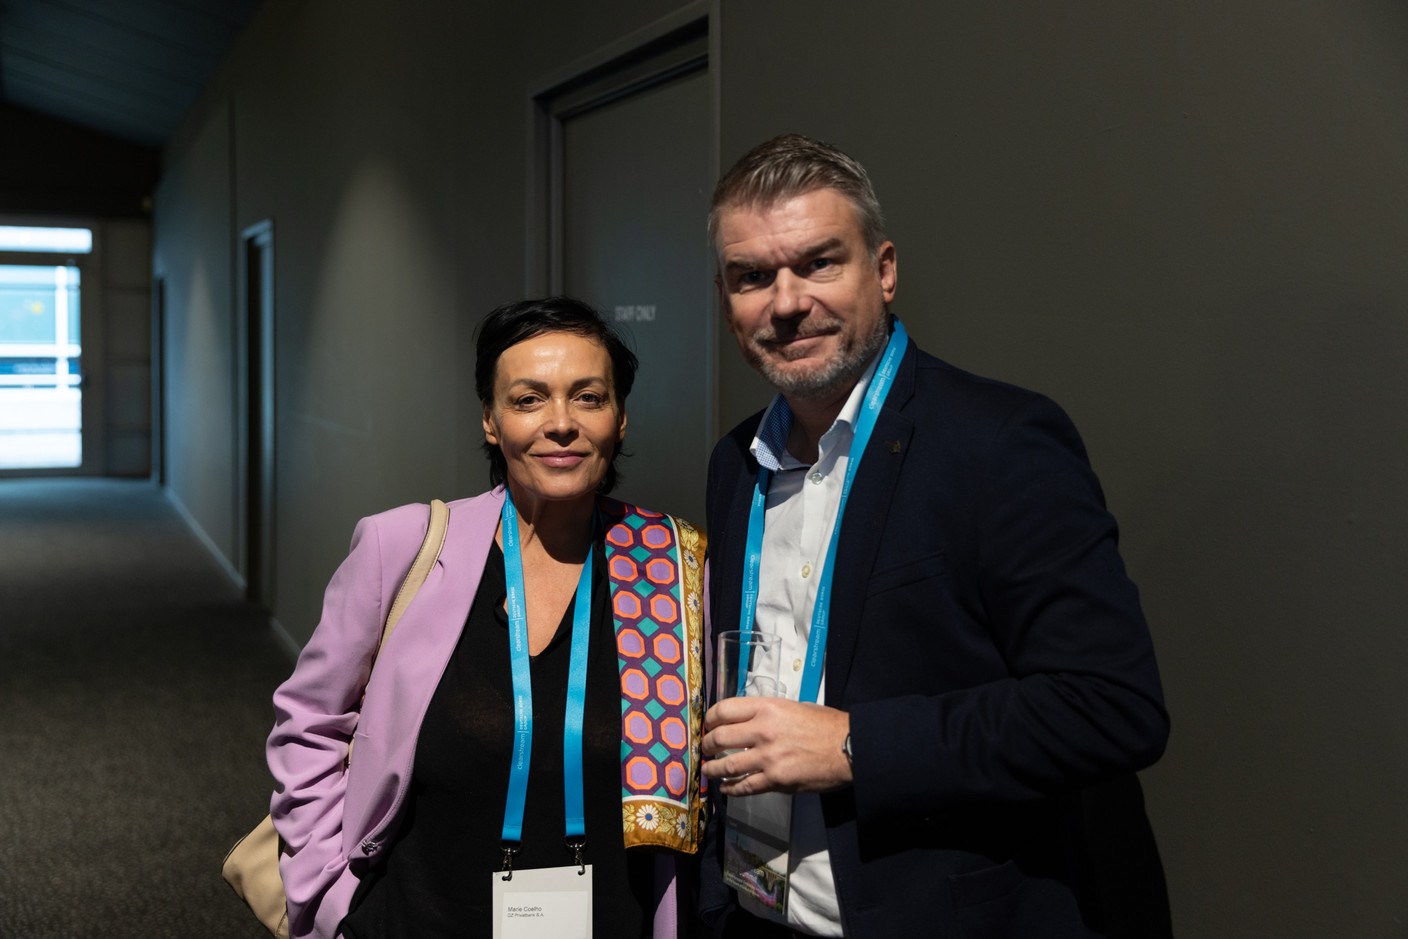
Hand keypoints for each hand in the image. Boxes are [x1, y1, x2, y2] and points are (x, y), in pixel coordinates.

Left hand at [701, 697, 850, 795]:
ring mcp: (768, 758)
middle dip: (708, 745)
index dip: (710, 719)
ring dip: (713, 770)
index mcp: (768, 708)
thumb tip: (748, 721)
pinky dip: (731, 789)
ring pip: (727, 766)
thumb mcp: (795, 707)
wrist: (850, 748)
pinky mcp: (775, 781)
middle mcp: (763, 731)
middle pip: (720, 738)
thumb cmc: (827, 726)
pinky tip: (726, 788)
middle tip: (706, 749)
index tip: (707, 726)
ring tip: (708, 771)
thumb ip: (769, 713)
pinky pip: (744, 786)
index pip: (725, 710)